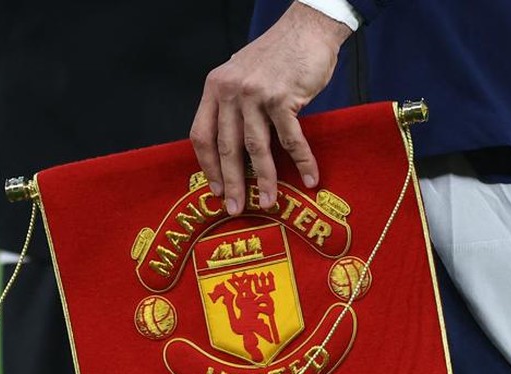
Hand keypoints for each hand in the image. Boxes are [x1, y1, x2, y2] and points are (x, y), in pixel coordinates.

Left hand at [190, 3, 351, 215]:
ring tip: (267, 202)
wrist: (307, 28)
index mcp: (215, 88)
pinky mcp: (283, 98)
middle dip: (231, 183)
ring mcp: (256, 94)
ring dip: (263, 180)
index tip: (215, 190)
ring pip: (256, 148)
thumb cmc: (278, 55)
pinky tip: (309, 178)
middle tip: (234, 209)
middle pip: (226, 147)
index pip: (202, 135)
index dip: (208, 166)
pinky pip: (291, 139)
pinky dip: (302, 161)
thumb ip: (233, 104)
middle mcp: (230, 91)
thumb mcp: (242, 74)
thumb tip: (234, 147)